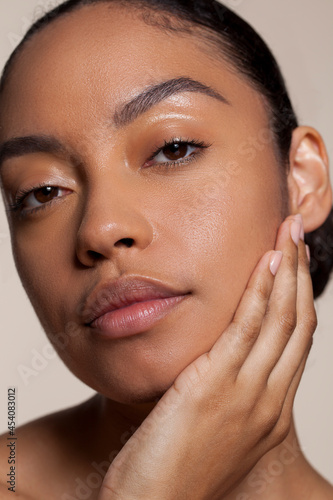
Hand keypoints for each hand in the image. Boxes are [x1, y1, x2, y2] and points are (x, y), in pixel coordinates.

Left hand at [98, 215, 315, 499]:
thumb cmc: (177, 469)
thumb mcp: (213, 427)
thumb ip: (225, 392)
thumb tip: (219, 360)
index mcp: (271, 411)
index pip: (296, 343)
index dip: (300, 297)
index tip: (295, 264)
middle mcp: (269, 400)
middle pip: (297, 323)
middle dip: (300, 273)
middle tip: (297, 234)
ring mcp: (247, 393)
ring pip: (280, 319)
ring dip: (287, 270)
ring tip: (287, 233)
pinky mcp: (216, 385)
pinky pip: (248, 327)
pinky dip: (261, 291)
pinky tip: (266, 262)